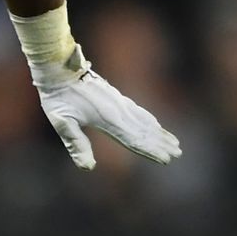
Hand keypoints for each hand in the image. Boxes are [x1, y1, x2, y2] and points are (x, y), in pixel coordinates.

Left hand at [29, 45, 181, 169]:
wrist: (59, 67)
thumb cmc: (58, 97)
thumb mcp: (62, 122)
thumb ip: (76, 144)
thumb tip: (88, 167)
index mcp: (108, 119)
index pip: (134, 140)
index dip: (151, 151)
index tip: (166, 160)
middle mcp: (118, 110)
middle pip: (144, 131)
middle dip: (161, 143)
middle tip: (178, 154)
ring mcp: (119, 102)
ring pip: (144, 120)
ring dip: (160, 132)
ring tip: (174, 141)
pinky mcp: (116, 97)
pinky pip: (138, 111)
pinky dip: (150, 120)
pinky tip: (155, 123)